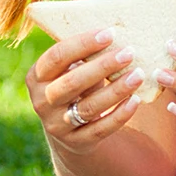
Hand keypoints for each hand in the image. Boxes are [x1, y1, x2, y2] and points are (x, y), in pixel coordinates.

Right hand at [27, 29, 144, 151]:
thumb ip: (81, 56)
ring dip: (116, 90)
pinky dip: (120, 114)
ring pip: (88, 107)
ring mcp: (57, 124)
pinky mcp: (76, 142)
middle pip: (72, 82)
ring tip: (138, 75)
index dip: (83, 44)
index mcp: (36, 77)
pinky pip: (101, 129)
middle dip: (103, 66)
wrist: (66, 130)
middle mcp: (42, 101)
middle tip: (129, 53)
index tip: (110, 33)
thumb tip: (113, 32)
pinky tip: (136, 100)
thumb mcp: (67, 71)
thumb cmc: (73, 87)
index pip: (57, 56)